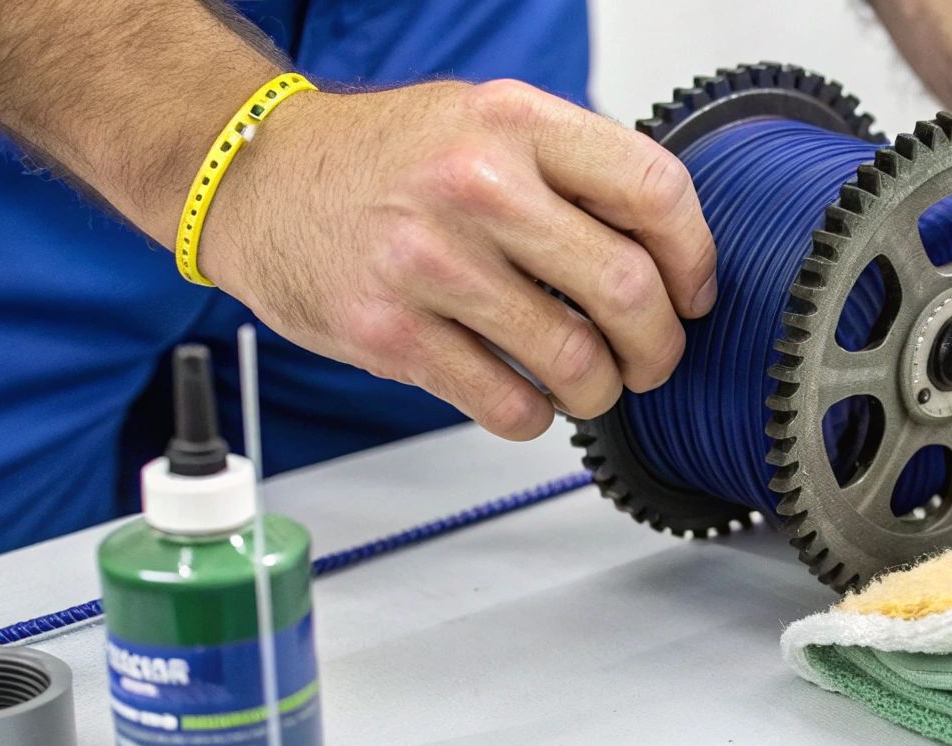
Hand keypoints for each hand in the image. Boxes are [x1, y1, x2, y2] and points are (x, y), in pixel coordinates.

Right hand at [201, 79, 716, 438]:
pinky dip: (535, 416)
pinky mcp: (390, 334)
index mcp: (516, 123)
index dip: (694, 258)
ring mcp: (429, 263)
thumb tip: (670, 250)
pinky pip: (508, 405)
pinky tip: (525, 396)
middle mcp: (476, 186)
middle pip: (628, 290)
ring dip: (601, 390)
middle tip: (652, 359)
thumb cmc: (385, 159)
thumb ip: (575, 171)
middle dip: (660, 346)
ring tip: (589, 382)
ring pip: (576, 362)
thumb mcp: (488, 124)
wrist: (258, 177)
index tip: (691, 293)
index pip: (655, 193)